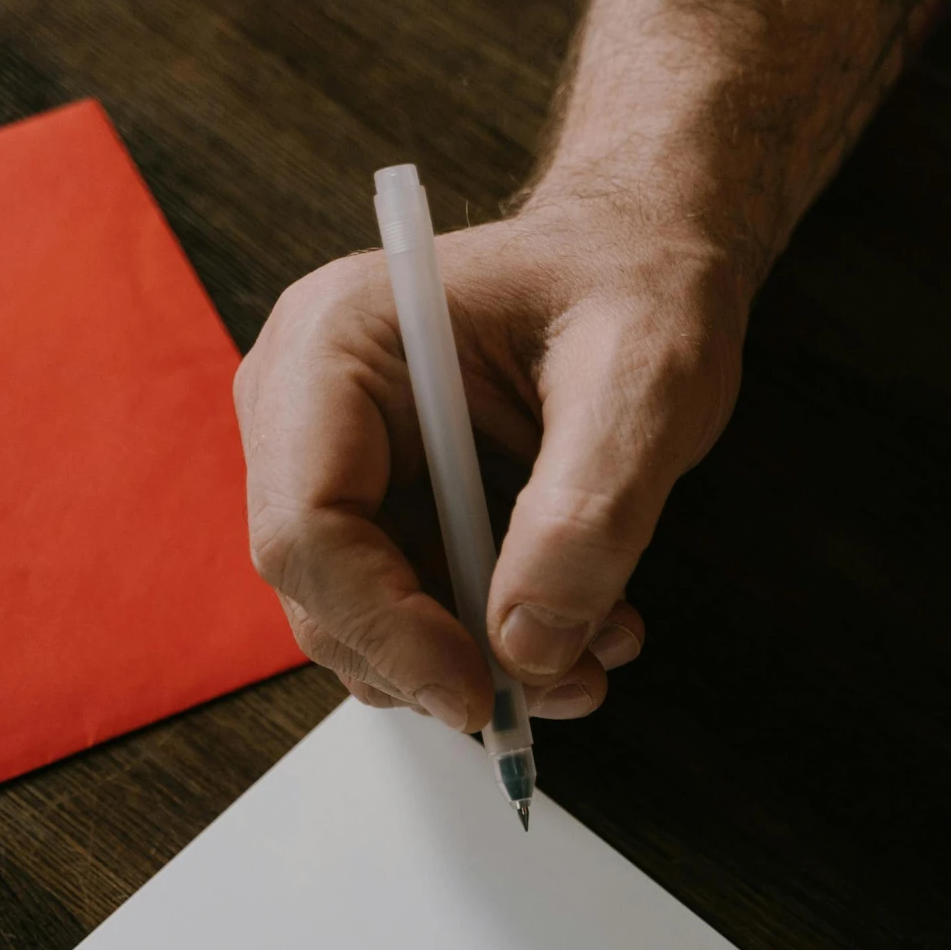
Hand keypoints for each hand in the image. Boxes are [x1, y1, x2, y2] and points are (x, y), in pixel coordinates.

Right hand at [233, 198, 746, 732]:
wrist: (641, 258)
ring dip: (475, 665)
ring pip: (364, 622)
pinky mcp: (376, 508)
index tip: (481, 691)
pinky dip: (488, 644)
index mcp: (333, 344)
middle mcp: (305, 406)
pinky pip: (407, 613)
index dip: (387, 630)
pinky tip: (576, 623)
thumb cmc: (634, 281)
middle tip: (562, 685)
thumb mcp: (646, 380)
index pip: (308, 528)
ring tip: (592, 648)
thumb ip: (587, 513)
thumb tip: (527, 646)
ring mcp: (332, 463)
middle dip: (439, 661)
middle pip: (323, 593)